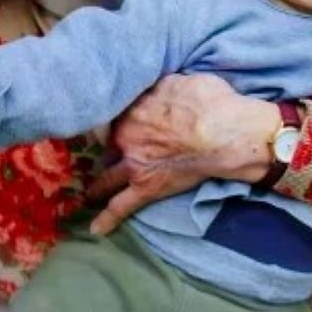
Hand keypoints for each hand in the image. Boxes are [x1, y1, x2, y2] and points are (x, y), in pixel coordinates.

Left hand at [86, 74, 279, 234]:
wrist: (223, 131)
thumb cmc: (209, 101)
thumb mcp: (178, 81)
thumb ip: (160, 88)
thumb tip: (156, 89)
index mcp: (133, 109)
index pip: (118, 114)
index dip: (120, 119)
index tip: (120, 122)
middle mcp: (125, 137)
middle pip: (108, 144)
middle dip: (106, 148)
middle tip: (104, 153)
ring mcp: (133, 165)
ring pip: (107, 175)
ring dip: (97, 183)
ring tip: (89, 191)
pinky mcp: (146, 188)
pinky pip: (121, 206)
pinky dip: (107, 219)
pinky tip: (95, 230)